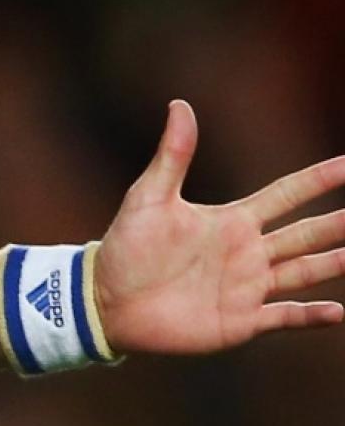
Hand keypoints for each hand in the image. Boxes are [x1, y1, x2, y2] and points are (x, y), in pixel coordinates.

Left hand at [93, 101, 344, 355]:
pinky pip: (285, 316)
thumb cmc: (124, 248)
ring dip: (336, 262)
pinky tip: (338, 313)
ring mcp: (248, 287)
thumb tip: (179, 105)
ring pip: (307, 271)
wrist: (105, 301)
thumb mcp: (148, 198)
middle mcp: (248, 252)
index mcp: (233, 221)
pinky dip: (312, 316)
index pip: (289, 194)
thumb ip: (172, 156)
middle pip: (309, 232)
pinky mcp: (239, 320)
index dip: (321, 178)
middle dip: (341, 222)